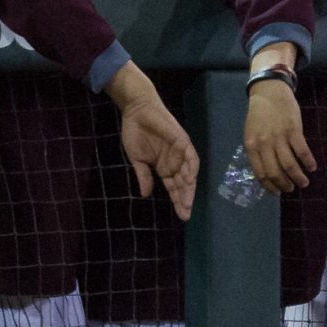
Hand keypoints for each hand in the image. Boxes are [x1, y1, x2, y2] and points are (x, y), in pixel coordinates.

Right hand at [104, 64, 198, 218]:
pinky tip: (190, 179)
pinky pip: (191, 157)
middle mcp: (175, 163)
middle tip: (186, 214)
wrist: (136, 111)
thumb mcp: (136, 158)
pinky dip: (192, 168)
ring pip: (189, 173)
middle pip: (183, 184)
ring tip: (188, 202)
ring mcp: (181, 153)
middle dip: (185, 199)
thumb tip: (145, 194)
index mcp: (164, 168)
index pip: (174, 188)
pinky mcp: (183, 141)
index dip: (178, 201)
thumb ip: (143, 175)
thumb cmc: (135, 132)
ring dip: (189, 187)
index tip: (181, 216)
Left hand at [241, 78, 315, 194]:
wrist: (269, 92)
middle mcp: (264, 144)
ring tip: (304, 182)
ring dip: (298, 177)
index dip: (270, 186)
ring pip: (290, 165)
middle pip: (276, 172)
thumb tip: (266, 171)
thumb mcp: (251, 133)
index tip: (277, 192)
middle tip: (292, 188)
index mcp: (251, 146)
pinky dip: (308, 162)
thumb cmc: (259, 114)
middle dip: (285, 184)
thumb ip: (257, 151)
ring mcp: (279, 138)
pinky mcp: (294, 131)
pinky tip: (312, 167)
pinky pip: (302, 152)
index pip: (260, 173)